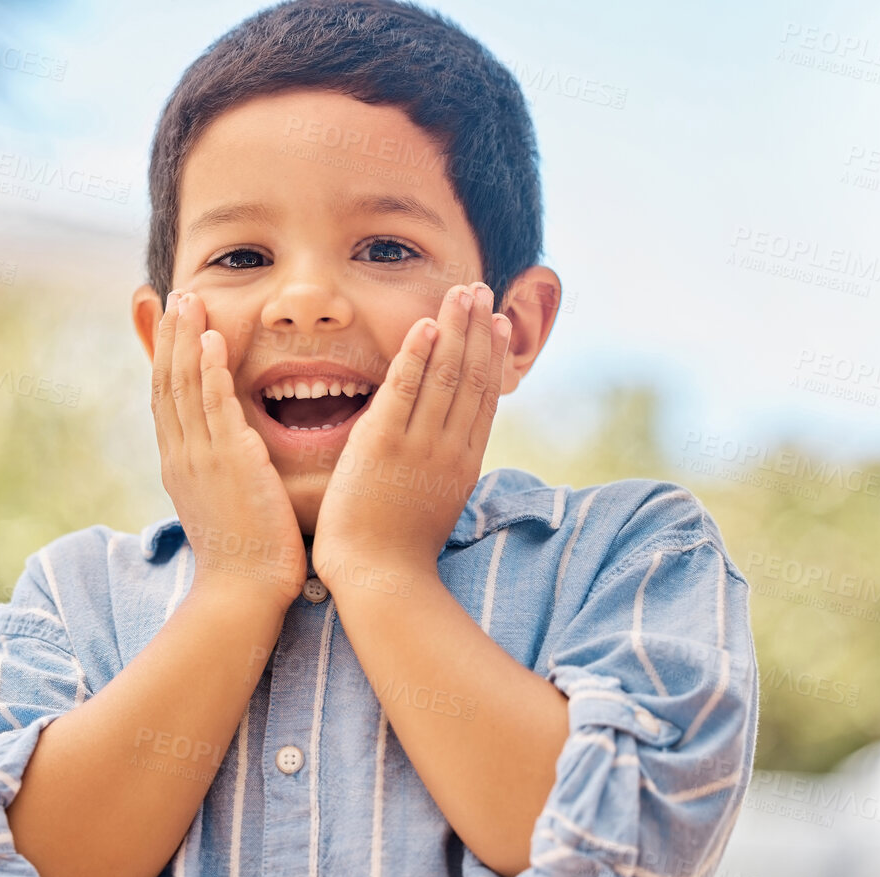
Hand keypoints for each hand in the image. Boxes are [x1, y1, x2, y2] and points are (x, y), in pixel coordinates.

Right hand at [152, 291, 306, 607]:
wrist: (245, 592)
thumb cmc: (246, 558)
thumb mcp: (225, 505)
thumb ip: (224, 473)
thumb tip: (231, 456)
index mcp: (179, 465)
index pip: (165, 399)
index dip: (164, 357)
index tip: (168, 323)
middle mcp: (182, 456)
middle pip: (166, 383)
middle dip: (169, 337)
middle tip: (174, 296)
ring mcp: (202, 458)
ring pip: (184, 387)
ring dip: (185, 340)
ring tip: (189, 301)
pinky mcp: (229, 462)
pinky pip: (215, 406)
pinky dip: (211, 371)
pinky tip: (212, 340)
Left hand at [311, 281, 512, 593]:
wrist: (382, 580)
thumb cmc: (399, 553)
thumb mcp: (435, 506)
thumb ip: (441, 472)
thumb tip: (448, 452)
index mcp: (463, 464)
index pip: (484, 399)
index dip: (493, 357)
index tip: (498, 324)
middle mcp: (448, 449)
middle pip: (472, 377)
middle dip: (478, 330)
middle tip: (482, 292)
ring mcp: (418, 446)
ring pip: (445, 375)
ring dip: (454, 329)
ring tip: (462, 293)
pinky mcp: (382, 446)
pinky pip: (403, 390)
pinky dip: (416, 356)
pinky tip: (426, 326)